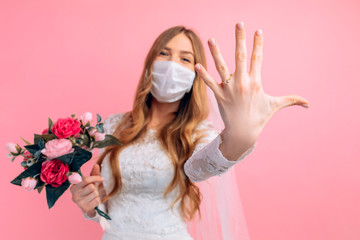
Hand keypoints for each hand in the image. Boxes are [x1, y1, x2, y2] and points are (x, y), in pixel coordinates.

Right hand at [70, 164, 103, 216]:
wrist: (89, 208)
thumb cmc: (89, 192)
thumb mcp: (91, 183)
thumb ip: (93, 174)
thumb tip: (96, 165)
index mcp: (73, 187)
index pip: (86, 179)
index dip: (95, 178)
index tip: (102, 178)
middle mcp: (74, 195)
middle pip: (91, 187)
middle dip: (95, 188)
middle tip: (93, 191)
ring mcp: (78, 203)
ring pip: (94, 193)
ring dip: (97, 194)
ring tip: (92, 197)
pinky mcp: (84, 209)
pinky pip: (96, 200)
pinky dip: (97, 200)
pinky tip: (93, 202)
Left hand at [195, 22, 309, 148]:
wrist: (243, 133)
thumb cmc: (259, 118)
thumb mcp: (275, 106)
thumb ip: (291, 100)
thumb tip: (308, 103)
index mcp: (256, 82)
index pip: (258, 58)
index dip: (258, 44)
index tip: (258, 30)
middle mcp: (242, 82)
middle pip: (241, 56)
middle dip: (240, 39)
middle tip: (239, 24)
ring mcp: (229, 89)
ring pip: (222, 67)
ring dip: (216, 52)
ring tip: (211, 39)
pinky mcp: (219, 96)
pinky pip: (210, 83)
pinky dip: (203, 74)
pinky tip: (196, 64)